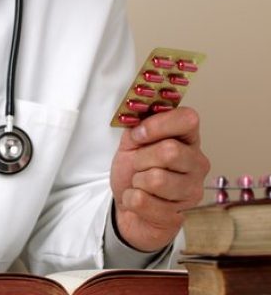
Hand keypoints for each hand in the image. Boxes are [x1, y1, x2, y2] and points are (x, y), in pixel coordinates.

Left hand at [110, 107, 209, 251]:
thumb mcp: (132, 143)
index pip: (188, 119)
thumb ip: (137, 126)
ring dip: (136, 181)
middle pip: (170, 151)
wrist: (128, 205)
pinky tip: (138, 200)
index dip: (158, 125)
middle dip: (141, 159)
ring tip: (140, 184)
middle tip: (138, 166)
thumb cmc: (135, 171)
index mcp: (188, 140)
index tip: (138, 135)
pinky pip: (143, 202)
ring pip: (156, 179)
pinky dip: (131, 199)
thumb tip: (138, 110)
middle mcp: (198, 164)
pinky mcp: (179, 216)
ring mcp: (192, 191)